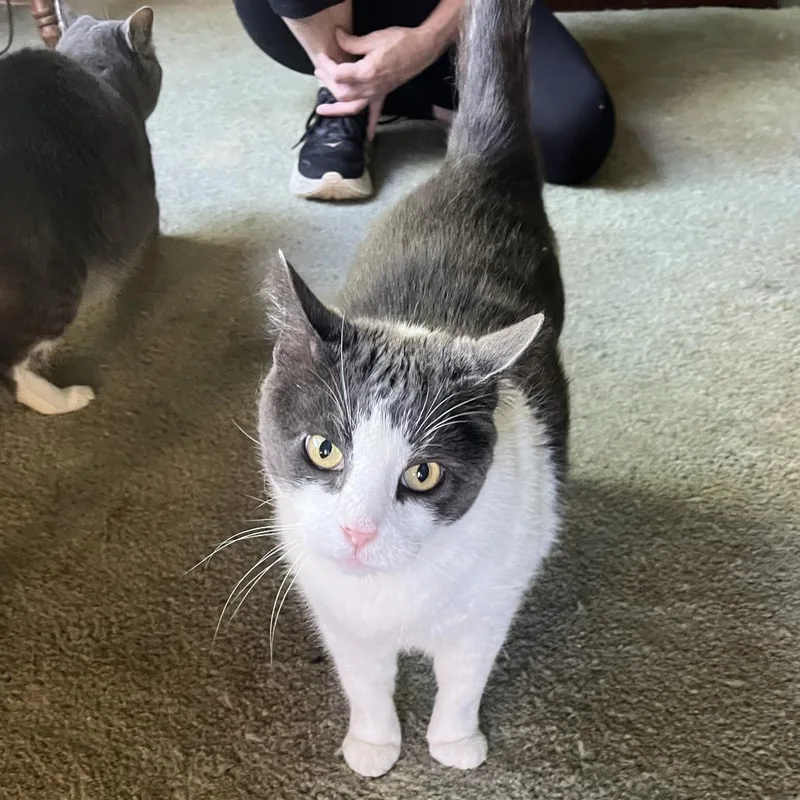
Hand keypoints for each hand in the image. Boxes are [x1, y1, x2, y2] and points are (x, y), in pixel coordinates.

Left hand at [315, 26, 439, 137]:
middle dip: (327, 83)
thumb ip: (352, 42)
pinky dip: (371, 126)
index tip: (321, 55)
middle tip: (319, 71)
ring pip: (353, 107)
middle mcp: (370, 87)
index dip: (327, 64)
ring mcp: (377, 93)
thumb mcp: (373, 38)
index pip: (338, 73)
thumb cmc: (399, 41)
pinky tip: (368, 137)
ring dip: (337, 109)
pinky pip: (376, 114)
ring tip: (323, 109)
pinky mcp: (383, 94)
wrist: (421, 49)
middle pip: (341, 92)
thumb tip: (337, 37)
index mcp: (366, 72)